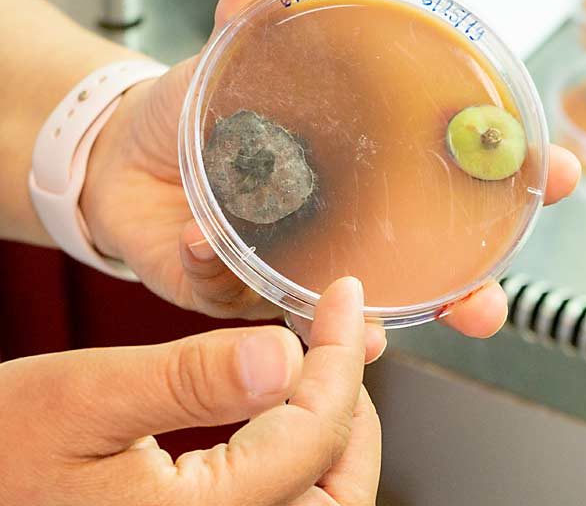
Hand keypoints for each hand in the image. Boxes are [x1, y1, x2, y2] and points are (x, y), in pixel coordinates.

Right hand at [0, 276, 378, 505]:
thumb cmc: (2, 448)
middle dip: (353, 408)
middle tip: (339, 339)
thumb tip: (285, 357)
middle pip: (339, 490)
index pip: (316, 435)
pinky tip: (281, 411)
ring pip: (320, 505)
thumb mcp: (86, 397)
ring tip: (318, 369)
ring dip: (334, 437)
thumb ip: (191, 380)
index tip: (344, 298)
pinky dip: (302, 460)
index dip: (341, 356)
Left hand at [80, 0, 580, 342]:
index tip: (562, 173)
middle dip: (469, 294)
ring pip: (357, 311)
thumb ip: (250, 18)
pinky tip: (230, 267)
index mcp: (368, 169)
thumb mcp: (229, 62)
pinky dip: (243, 288)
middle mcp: (349, 227)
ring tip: (375, 335)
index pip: (462, 181)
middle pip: (431, 272)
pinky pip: (252, 304)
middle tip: (487, 307)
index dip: (520, 180)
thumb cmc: (198, 115)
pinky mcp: (243, 296)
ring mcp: (301, 268)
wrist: (121, 162)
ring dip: (374, 328)